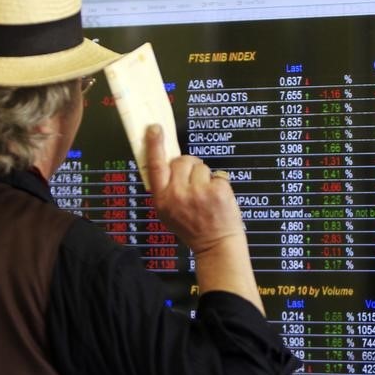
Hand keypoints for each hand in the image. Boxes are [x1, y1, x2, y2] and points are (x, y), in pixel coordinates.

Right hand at [145, 124, 243, 254]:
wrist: (216, 245)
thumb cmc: (192, 228)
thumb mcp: (168, 213)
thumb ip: (165, 189)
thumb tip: (166, 162)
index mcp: (162, 199)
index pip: (155, 166)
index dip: (154, 145)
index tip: (155, 129)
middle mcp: (178, 194)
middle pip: (182, 161)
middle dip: (190, 166)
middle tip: (195, 184)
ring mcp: (198, 192)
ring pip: (201, 166)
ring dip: (205, 177)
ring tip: (206, 196)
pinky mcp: (217, 191)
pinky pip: (218, 174)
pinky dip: (220, 184)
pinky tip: (217, 199)